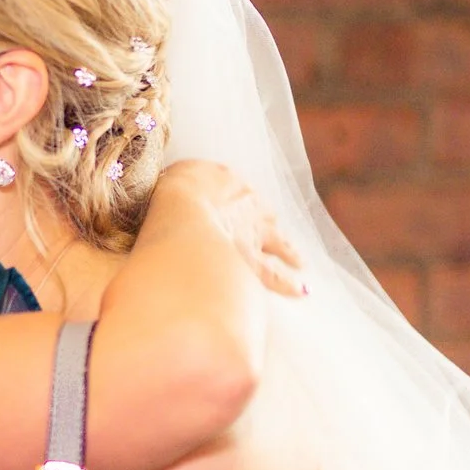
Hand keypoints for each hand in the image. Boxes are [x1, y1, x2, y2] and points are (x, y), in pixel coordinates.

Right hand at [156, 160, 306, 297]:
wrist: (184, 214)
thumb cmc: (172, 195)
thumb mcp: (174, 179)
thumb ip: (177, 184)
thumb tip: (168, 186)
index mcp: (226, 181)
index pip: (236, 192)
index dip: (239, 202)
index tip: (242, 206)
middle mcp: (247, 206)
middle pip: (263, 215)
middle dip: (268, 224)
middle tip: (275, 230)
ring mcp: (253, 236)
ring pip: (278, 244)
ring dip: (289, 253)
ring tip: (300, 263)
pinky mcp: (253, 263)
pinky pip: (275, 276)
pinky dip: (289, 284)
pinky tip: (302, 290)